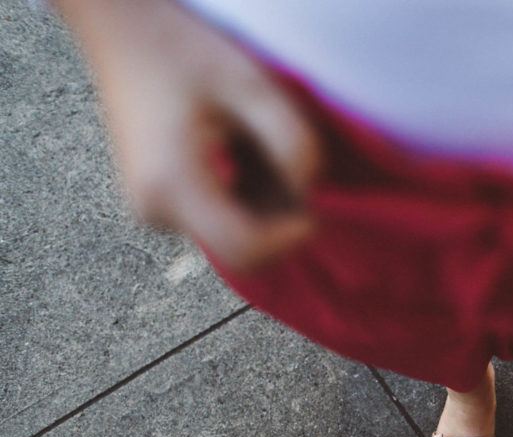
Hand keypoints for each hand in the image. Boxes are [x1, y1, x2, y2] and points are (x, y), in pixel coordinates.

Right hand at [54, 0, 320, 271]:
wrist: (122, 32)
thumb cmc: (184, 52)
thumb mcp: (253, 87)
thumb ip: (293, 142)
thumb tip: (307, 193)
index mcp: (172, 186)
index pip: (244, 250)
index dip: (288, 238)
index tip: (313, 207)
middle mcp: (156, 211)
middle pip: (242, 248)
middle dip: (279, 218)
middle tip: (290, 164)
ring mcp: (154, 212)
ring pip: (234, 235)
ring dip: (265, 204)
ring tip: (261, 146)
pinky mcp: (159, 205)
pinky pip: (219, 219)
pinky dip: (247, 196)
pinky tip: (245, 152)